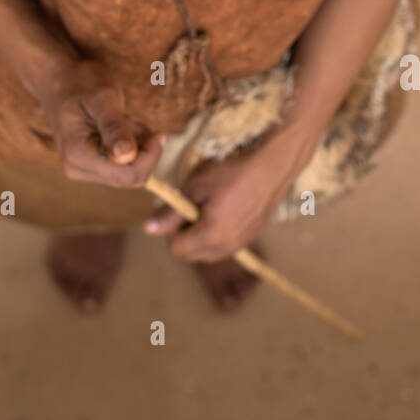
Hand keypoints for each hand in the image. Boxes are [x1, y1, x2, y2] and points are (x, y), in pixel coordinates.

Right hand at [43, 57, 165, 189]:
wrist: (59, 79)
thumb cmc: (81, 82)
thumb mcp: (102, 98)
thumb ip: (114, 127)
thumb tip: (127, 156)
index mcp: (78, 154)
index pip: (126, 175)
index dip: (149, 157)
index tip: (157, 133)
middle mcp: (77, 168)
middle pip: (129, 177)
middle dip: (142, 151)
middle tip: (136, 121)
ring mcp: (82, 169)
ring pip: (127, 171)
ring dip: (136, 146)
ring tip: (123, 119)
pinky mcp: (90, 165)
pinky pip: (121, 165)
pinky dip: (130, 146)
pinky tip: (120, 126)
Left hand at [142, 134, 313, 260]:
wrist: (272, 165)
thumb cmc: (231, 172)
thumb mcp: (195, 187)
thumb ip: (171, 213)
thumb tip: (148, 229)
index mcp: (211, 237)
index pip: (177, 250)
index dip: (171, 230)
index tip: (177, 209)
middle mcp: (228, 247)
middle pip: (193, 254)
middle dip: (185, 235)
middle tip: (190, 206)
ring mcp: (243, 242)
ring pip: (211, 251)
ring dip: (202, 235)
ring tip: (207, 205)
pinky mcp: (253, 235)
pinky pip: (227, 243)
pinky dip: (219, 232)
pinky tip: (225, 206)